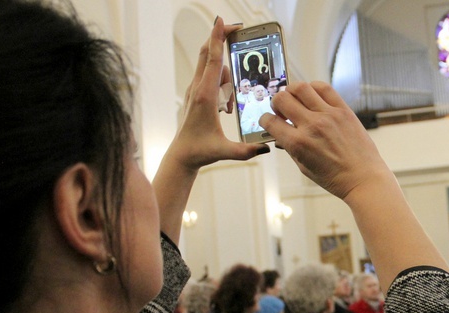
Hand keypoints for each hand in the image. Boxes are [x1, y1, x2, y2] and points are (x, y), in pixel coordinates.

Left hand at [164, 17, 268, 171]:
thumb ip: (246, 151)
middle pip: (208, 52)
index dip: (218, 38)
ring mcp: (195, 89)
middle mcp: (198, 88)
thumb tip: (266, 149)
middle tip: (237, 28)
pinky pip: (210, 77)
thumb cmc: (200, 151)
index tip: (222, 21)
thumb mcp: (224, 152)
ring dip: (226, 76)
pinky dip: (221, 83)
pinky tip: (225, 107)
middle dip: (220, 38)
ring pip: (211, 66)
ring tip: (228, 107)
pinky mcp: (195, 93)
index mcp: (205, 96)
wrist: (182, 155)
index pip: (213, 60)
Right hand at [260, 81, 390, 199]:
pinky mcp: (343, 110)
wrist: (363, 177)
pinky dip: (313, 88)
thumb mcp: (305, 168)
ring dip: (292, 91)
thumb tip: (281, 136)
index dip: (264, 120)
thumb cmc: (335, 178)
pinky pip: (324, 88)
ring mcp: (328, 115)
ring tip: (295, 99)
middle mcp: (311, 126)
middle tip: (281, 109)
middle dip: (276, 103)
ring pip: (301, 88)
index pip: (270, 122)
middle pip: (282, 99)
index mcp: (298, 144)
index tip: (268, 121)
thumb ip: (290, 149)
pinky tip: (312, 95)